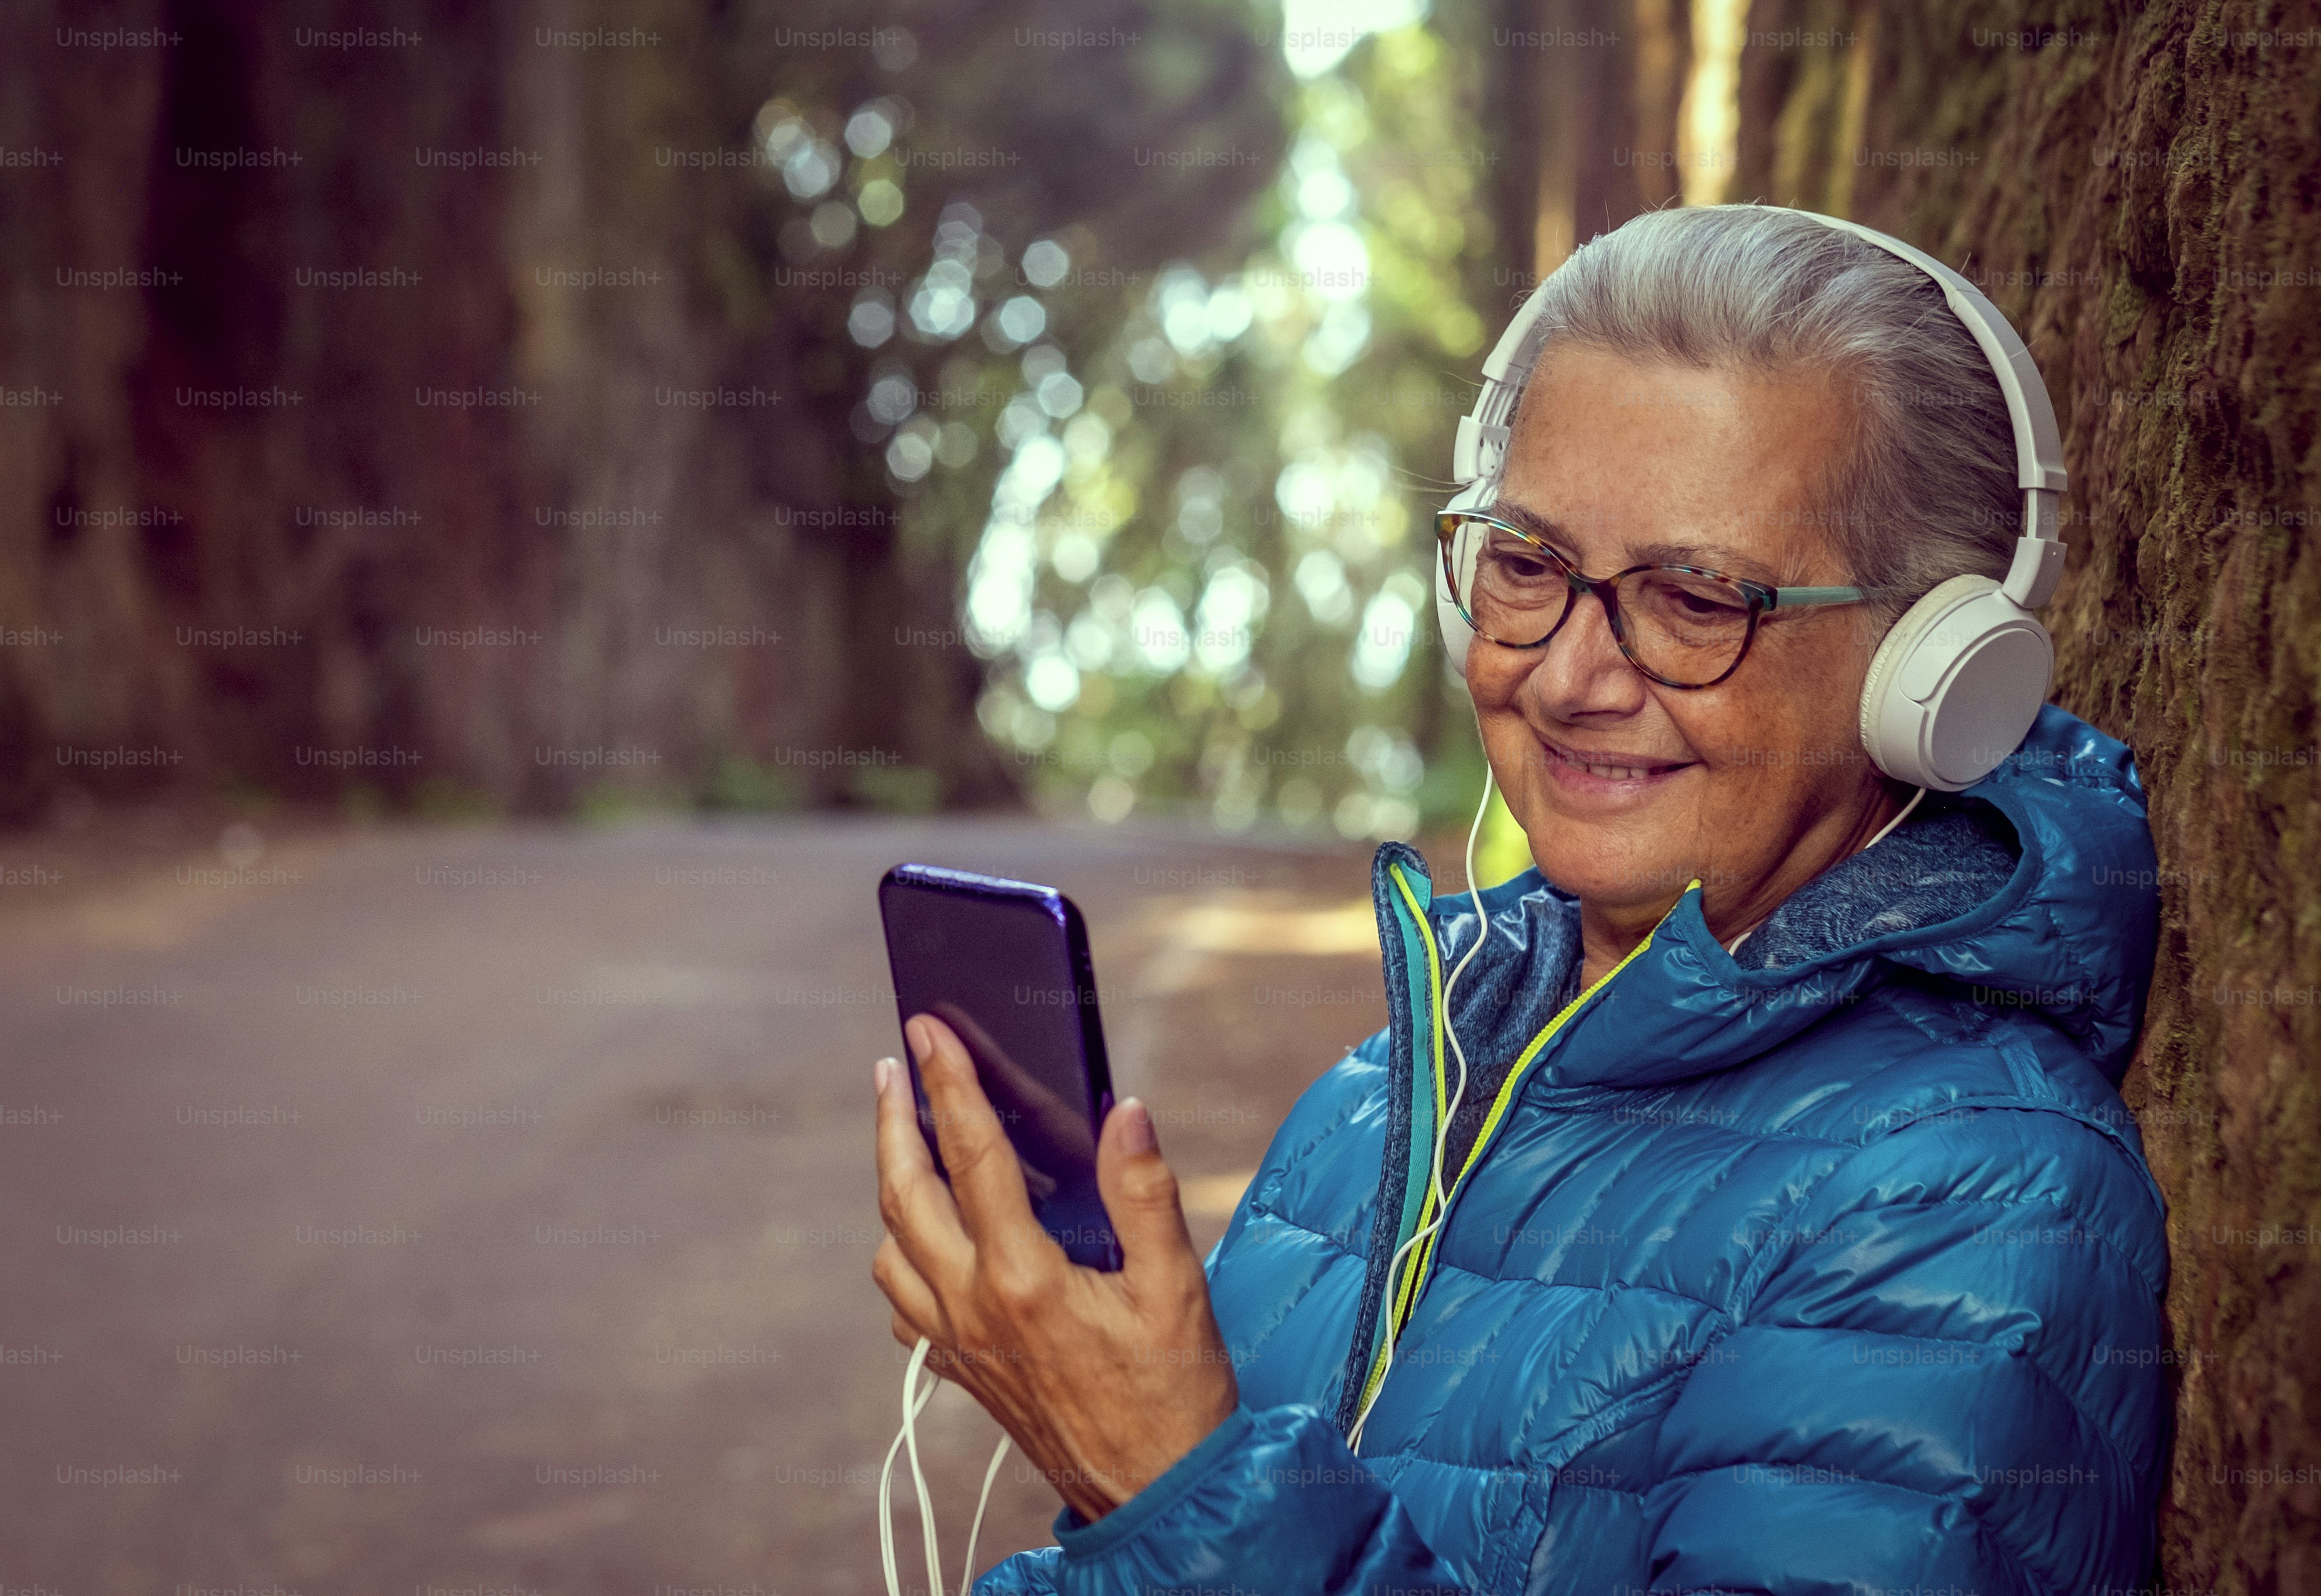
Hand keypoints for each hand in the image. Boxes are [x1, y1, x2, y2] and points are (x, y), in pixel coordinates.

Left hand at [871, 1012, 1238, 1521]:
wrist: (1156, 1498)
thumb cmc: (1177, 1393)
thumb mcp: (1176, 1286)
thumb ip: (1145, 1194)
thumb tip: (1124, 1108)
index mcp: (1024, 1278)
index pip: (971, 1155)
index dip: (947, 1082)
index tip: (925, 1029)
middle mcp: (974, 1309)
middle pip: (904, 1195)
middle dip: (892, 1122)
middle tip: (892, 1068)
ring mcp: (959, 1346)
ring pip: (891, 1251)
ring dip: (891, 1188)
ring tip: (906, 1141)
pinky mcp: (961, 1373)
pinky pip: (905, 1305)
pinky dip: (903, 1257)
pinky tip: (928, 1239)